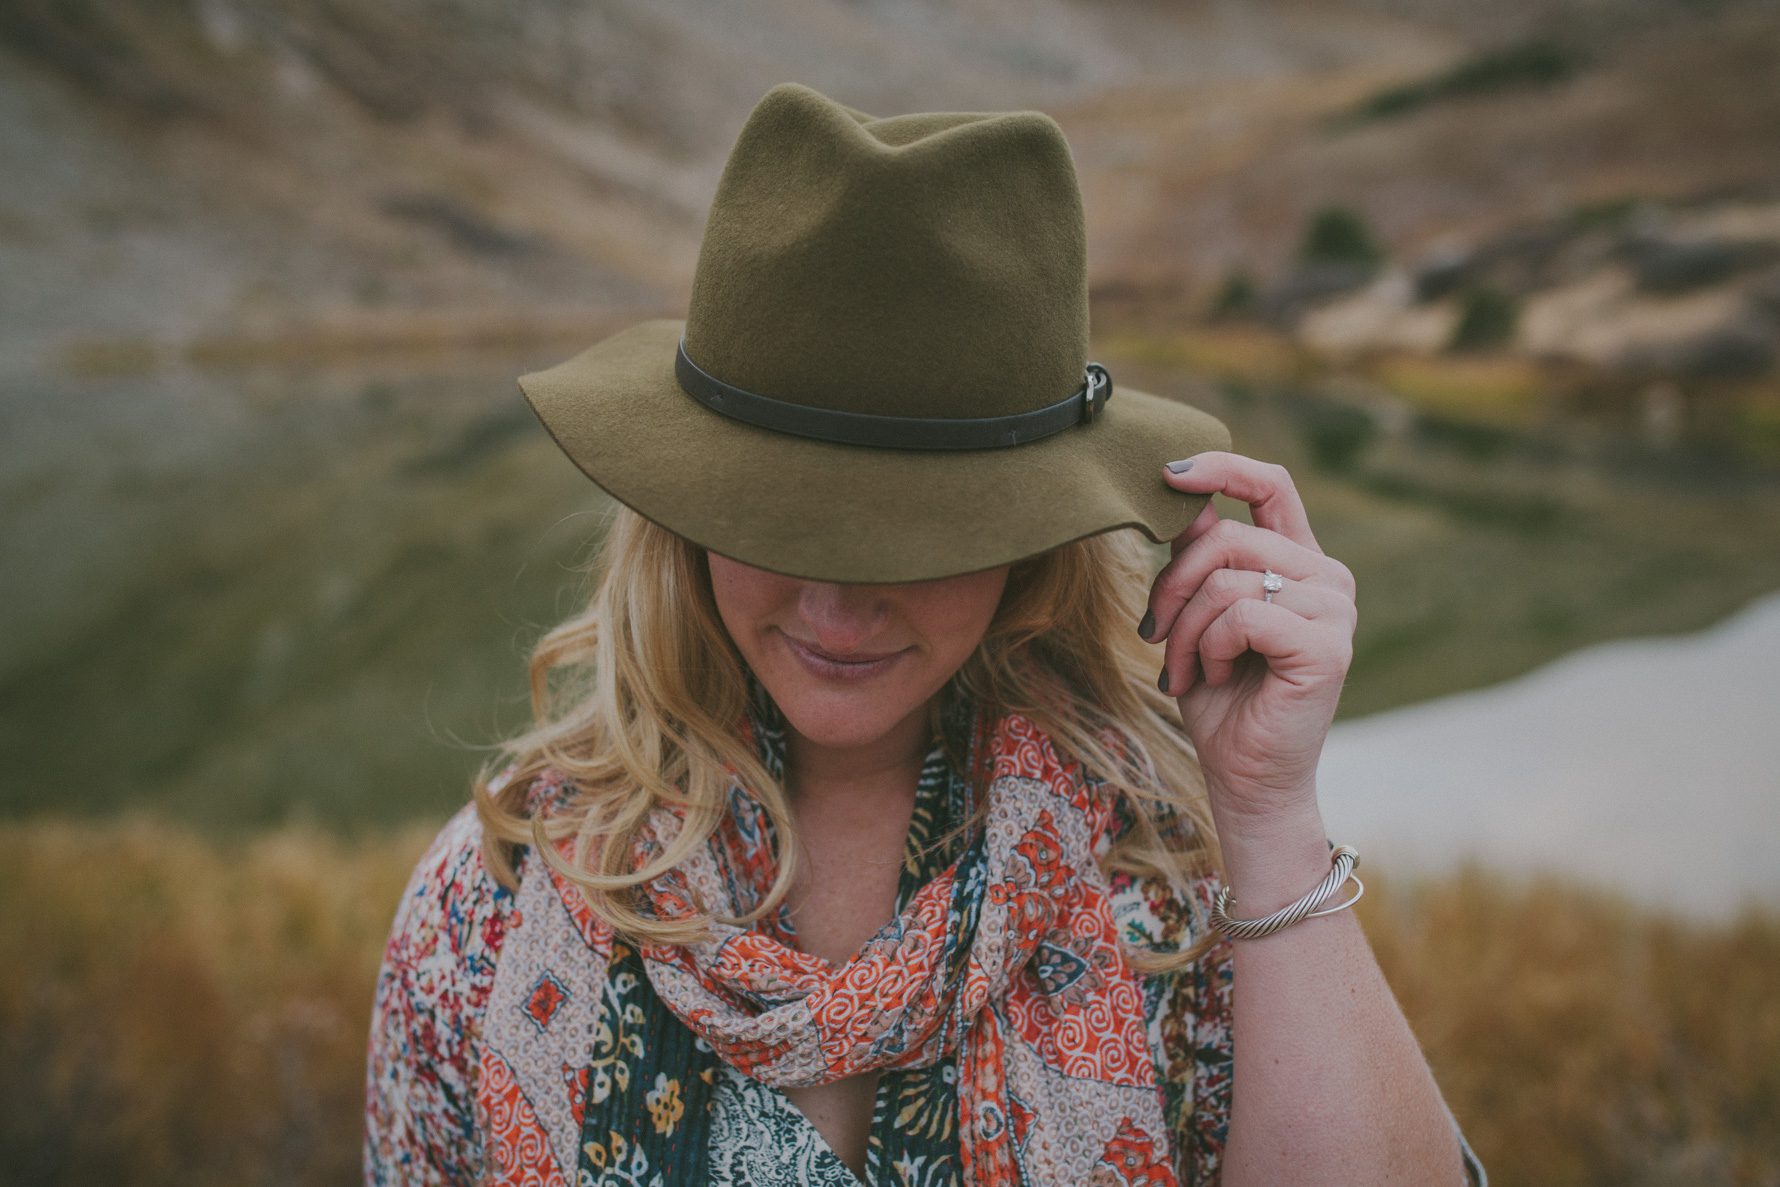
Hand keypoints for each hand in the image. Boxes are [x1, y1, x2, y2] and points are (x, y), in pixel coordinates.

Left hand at [1140, 451, 1357, 827]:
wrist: (1245, 775)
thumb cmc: (1220, 697)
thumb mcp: (1196, 612)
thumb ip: (1197, 552)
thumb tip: (1177, 485)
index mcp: (1299, 562)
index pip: (1272, 483)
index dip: (1221, 467)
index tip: (1169, 473)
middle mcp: (1327, 577)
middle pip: (1228, 536)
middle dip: (1173, 584)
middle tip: (1154, 634)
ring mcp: (1334, 609)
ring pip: (1227, 579)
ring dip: (1185, 629)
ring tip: (1185, 667)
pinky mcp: (1327, 645)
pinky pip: (1242, 616)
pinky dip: (1210, 647)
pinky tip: (1217, 676)